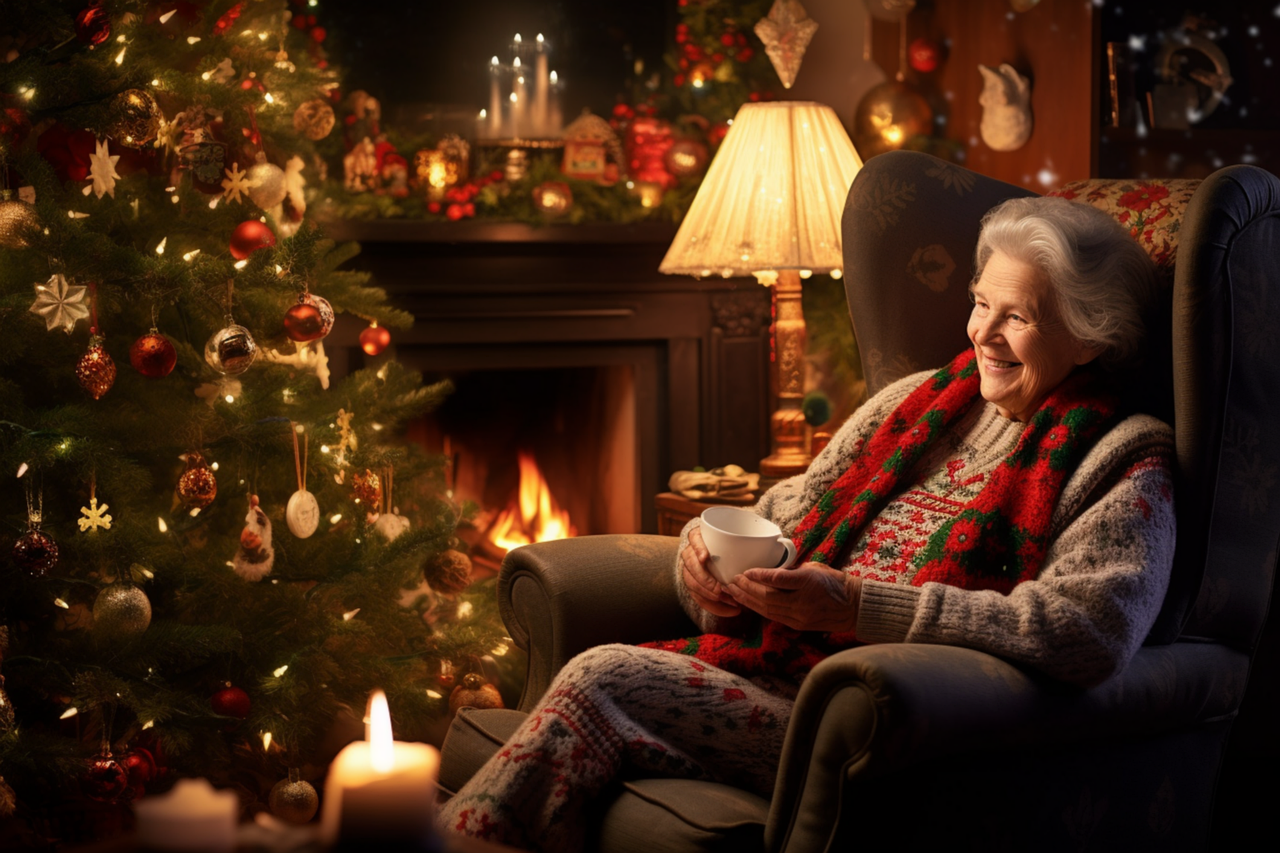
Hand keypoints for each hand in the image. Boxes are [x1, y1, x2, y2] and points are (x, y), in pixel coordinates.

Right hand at [680, 526, 741, 617]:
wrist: (725, 554)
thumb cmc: (735, 545)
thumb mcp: (739, 541)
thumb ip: (748, 542)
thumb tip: (773, 544)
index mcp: (701, 536)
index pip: (694, 539)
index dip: (698, 548)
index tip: (705, 558)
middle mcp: (692, 551)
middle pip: (690, 564)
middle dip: (704, 579)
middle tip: (719, 590)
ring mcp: (690, 568)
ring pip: (691, 581)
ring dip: (706, 594)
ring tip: (725, 600)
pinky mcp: (694, 583)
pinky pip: (697, 596)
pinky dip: (711, 605)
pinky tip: (726, 609)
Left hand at [726, 563, 861, 632]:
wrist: (853, 607)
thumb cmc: (835, 582)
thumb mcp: (815, 568)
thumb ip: (792, 572)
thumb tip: (770, 572)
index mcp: (808, 583)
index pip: (779, 580)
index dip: (760, 576)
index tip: (746, 571)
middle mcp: (802, 602)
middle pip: (768, 597)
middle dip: (746, 589)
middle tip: (731, 580)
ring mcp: (799, 617)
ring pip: (767, 609)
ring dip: (748, 600)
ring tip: (733, 592)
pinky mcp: (797, 625)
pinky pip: (773, 616)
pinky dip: (758, 609)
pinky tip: (747, 603)